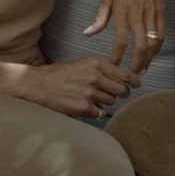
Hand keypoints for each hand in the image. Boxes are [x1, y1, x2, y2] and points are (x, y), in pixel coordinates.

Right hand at [23, 57, 140, 118]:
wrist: (37, 85)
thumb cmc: (59, 75)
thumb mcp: (82, 64)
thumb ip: (101, 69)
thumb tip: (122, 78)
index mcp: (96, 63)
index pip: (125, 73)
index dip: (134, 80)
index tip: (137, 83)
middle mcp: (95, 76)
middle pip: (122, 90)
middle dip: (122, 93)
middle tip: (118, 94)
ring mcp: (90, 92)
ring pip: (112, 102)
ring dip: (107, 102)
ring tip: (94, 98)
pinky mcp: (83, 107)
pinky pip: (100, 112)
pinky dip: (96, 112)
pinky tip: (87, 106)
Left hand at [82, 0, 167, 73]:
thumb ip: (100, 17)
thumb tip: (88, 34)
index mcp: (123, 11)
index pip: (120, 42)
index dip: (117, 58)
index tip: (113, 67)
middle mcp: (139, 15)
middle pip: (140, 48)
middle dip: (136, 65)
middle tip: (131, 76)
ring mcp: (152, 14)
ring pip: (153, 44)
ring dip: (148, 59)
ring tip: (141, 69)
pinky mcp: (162, 12)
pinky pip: (162, 35)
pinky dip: (158, 48)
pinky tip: (152, 54)